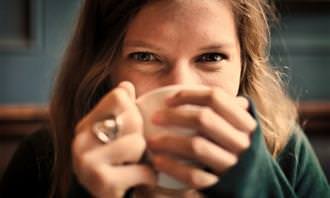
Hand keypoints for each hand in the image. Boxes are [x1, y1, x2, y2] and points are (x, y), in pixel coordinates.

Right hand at [72, 81, 156, 197]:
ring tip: (135, 167)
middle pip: (131, 118)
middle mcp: (80, 140)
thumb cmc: (115, 165)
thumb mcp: (116, 136)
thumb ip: (121, 110)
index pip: (119, 96)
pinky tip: (139, 183)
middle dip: (141, 137)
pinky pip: (143, 170)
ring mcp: (87, 161)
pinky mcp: (101, 182)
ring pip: (137, 143)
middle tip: (134, 154)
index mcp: (85, 124)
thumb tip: (126, 84)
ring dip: (145, 159)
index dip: (134, 111)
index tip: (131, 129)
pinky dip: (148, 178)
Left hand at [146, 87, 256, 188]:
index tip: (168, 100)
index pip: (215, 97)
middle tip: (155, 118)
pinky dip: (172, 167)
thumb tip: (199, 90)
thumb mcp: (237, 129)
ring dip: (168, 142)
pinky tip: (158, 161)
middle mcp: (241, 141)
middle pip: (203, 119)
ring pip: (196, 146)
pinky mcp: (220, 184)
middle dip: (174, 116)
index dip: (189, 95)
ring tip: (151, 141)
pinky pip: (193, 175)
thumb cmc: (234, 150)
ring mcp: (232, 164)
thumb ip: (225, 110)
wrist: (252, 186)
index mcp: (244, 123)